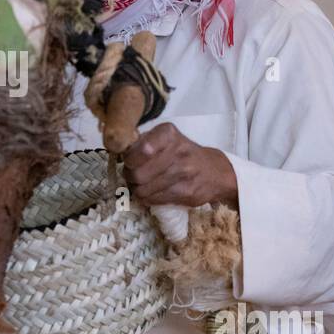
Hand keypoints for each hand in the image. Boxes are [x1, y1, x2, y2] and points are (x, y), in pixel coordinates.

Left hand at [121, 121, 238, 207]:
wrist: (216, 172)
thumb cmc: (183, 153)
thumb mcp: (166, 139)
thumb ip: (143, 142)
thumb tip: (118, 150)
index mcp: (168, 134)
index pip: (140, 149)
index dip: (129, 159)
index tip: (130, 160)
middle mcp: (177, 151)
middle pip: (137, 172)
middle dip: (130, 176)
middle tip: (134, 175)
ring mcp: (182, 173)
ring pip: (142, 189)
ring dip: (138, 189)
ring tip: (143, 184)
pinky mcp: (185, 192)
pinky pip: (153, 199)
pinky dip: (148, 198)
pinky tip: (153, 192)